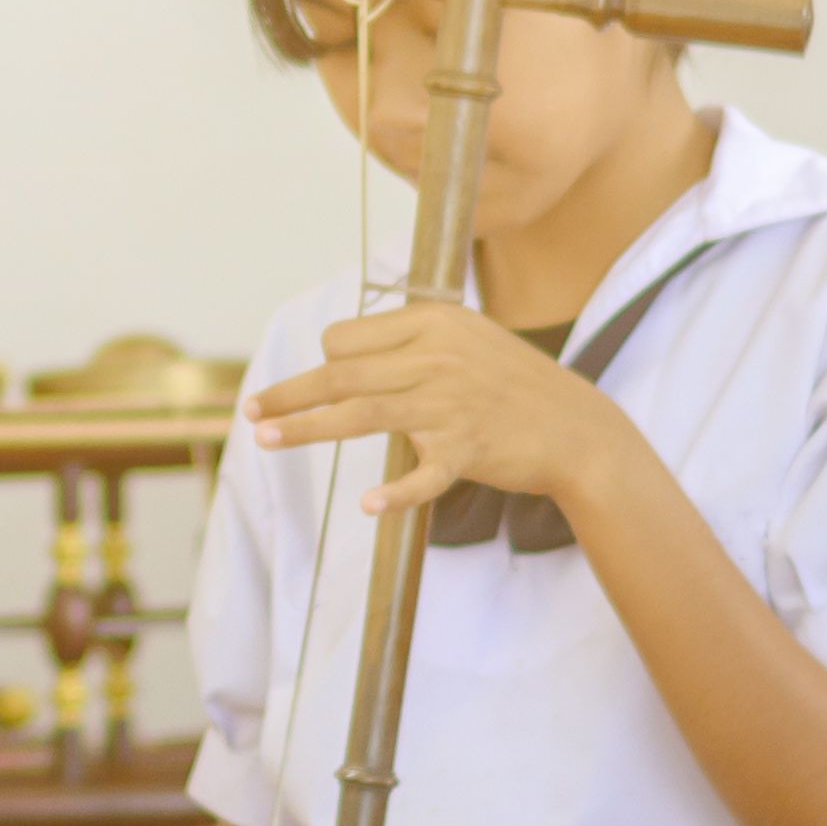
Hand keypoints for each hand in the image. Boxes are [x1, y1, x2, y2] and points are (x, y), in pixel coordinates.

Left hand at [242, 300, 616, 522]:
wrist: (576, 427)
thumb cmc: (512, 384)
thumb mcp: (466, 339)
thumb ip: (411, 341)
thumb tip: (340, 352)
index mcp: (434, 322)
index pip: (347, 338)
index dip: (325, 363)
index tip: (314, 384)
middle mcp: (437, 357)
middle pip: (341, 373)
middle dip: (289, 393)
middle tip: (250, 411)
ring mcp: (451, 404)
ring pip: (361, 414)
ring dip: (305, 428)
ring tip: (265, 439)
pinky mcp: (467, 449)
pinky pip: (421, 474)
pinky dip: (396, 493)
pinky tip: (368, 504)